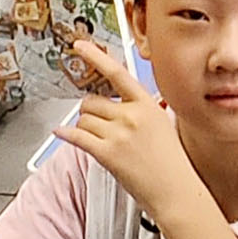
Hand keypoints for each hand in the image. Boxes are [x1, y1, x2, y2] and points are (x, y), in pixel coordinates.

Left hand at [60, 42, 205, 223]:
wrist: (176, 191)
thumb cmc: (171, 164)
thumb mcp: (162, 125)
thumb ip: (139, 111)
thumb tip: (115, 106)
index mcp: (147, 105)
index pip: (117, 73)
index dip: (95, 57)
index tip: (80, 46)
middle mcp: (132, 115)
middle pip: (92, 102)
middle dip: (90, 113)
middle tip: (98, 126)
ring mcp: (119, 134)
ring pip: (83, 120)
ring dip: (85, 129)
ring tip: (100, 142)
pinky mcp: (107, 153)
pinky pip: (76, 136)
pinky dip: (65, 134)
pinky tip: (61, 133)